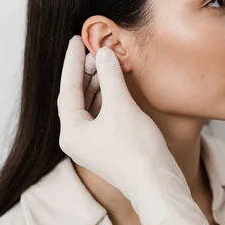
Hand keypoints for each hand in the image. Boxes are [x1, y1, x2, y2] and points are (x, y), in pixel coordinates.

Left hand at [57, 35, 215, 224]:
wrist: (157, 184)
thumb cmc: (137, 149)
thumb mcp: (120, 106)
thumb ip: (109, 76)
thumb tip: (104, 53)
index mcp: (71, 132)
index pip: (68, 89)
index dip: (72, 62)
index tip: (76, 40)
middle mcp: (77, 139)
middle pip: (76, 96)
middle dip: (86, 71)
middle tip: (95, 48)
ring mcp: (92, 143)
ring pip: (89, 104)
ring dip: (97, 82)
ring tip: (105, 61)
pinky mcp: (107, 144)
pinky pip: (101, 113)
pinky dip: (106, 95)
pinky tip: (113, 82)